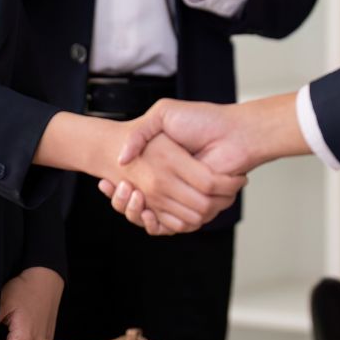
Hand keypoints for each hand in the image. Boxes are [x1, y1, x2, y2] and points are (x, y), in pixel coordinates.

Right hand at [100, 96, 307, 233]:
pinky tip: (143, 207)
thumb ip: (140, 132)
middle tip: (111, 187)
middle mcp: (172, 183)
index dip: (118, 188)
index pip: (133, 185)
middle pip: (138, 204)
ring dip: (134, 211)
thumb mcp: (162, 115)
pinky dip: (155, 222)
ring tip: (127, 193)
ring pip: (152, 217)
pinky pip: (172, 224)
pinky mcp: (197, 206)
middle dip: (122, 201)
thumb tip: (121, 158)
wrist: (234, 131)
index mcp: (163, 164)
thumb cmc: (202, 119)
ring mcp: (184, 195)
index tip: (104, 182)